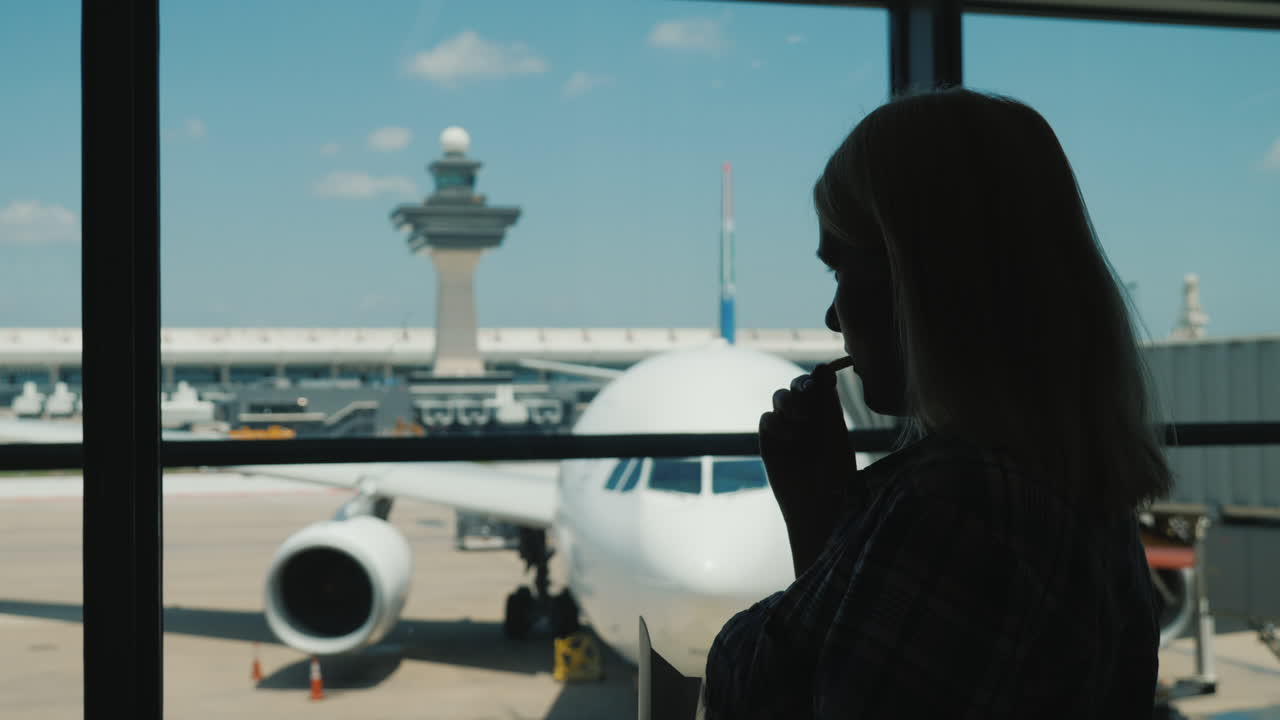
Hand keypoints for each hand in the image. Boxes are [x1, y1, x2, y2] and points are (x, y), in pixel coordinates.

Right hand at [759, 362, 856, 575]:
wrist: (819, 509)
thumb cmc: (836, 476)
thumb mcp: (836, 437)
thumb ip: (829, 405)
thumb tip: (825, 369)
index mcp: (827, 414)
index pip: (818, 384)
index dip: (818, 378)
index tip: (823, 379)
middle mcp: (806, 417)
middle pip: (796, 386)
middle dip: (801, 385)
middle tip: (809, 391)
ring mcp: (786, 428)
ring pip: (779, 398)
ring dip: (790, 402)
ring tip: (803, 419)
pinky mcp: (769, 442)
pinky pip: (767, 420)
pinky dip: (778, 422)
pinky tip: (791, 437)